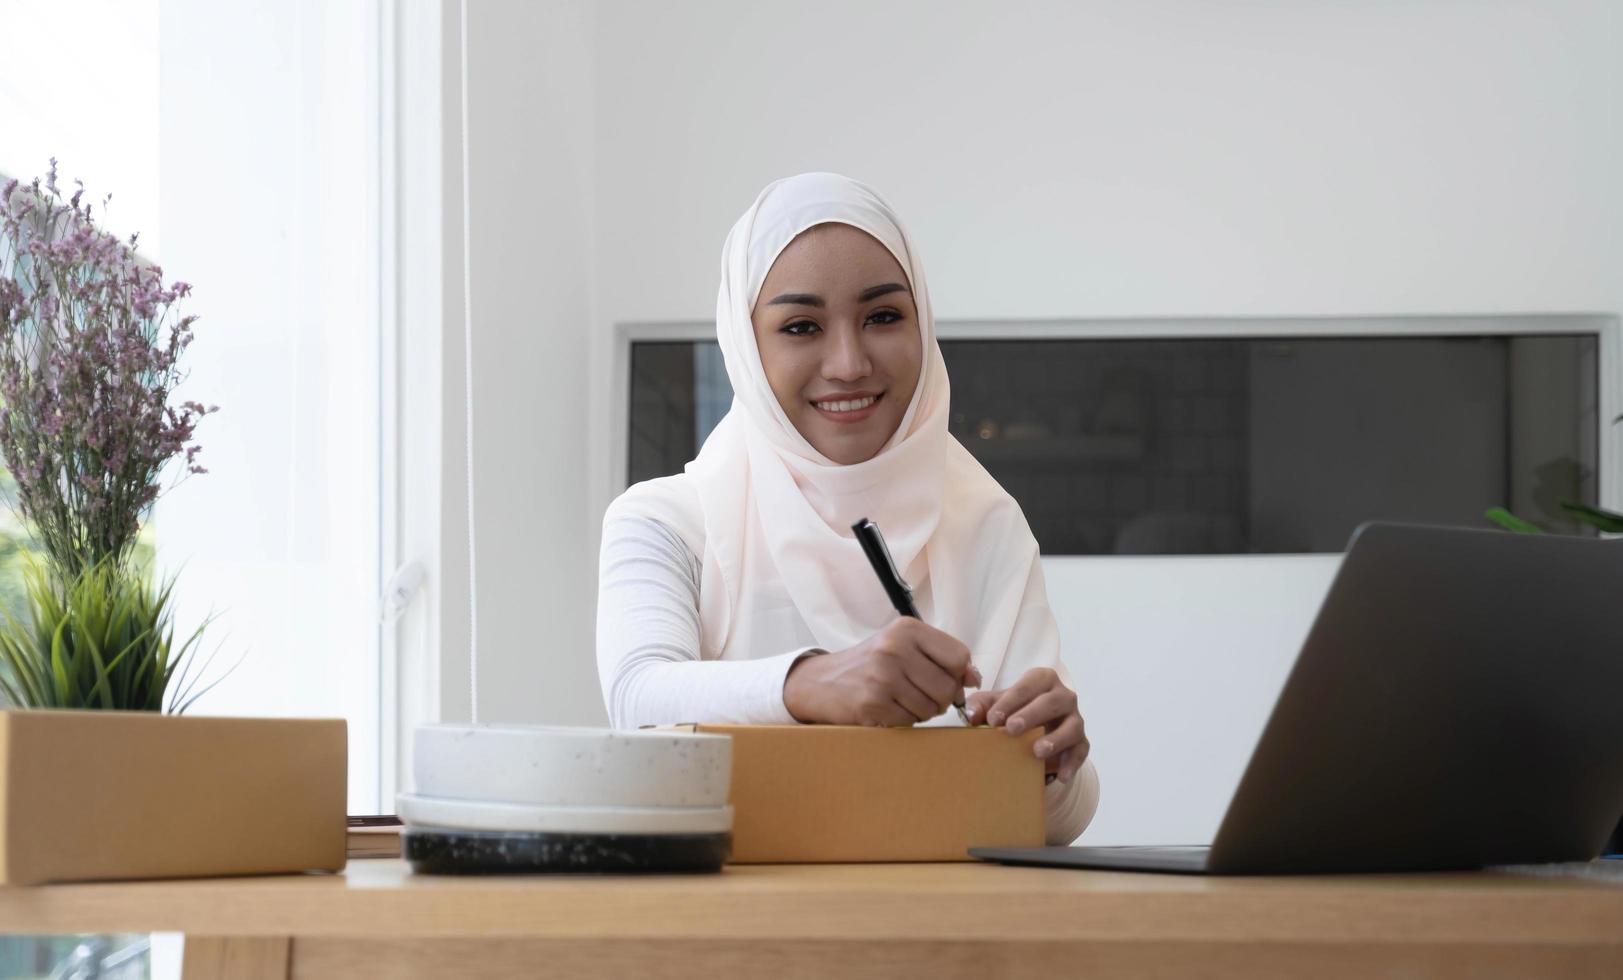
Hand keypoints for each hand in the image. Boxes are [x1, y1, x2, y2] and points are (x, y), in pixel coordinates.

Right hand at [784, 617, 981, 725]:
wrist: (823, 681)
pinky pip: (910, 721)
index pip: (959, 657)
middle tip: (924, 694)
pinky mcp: (872, 704)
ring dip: (924, 711)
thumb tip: (974, 679)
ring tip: (904, 700)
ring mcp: (882, 677)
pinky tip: (890, 708)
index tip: (945, 678)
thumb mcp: (904, 647)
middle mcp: (894, 648)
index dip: (958, 674)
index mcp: (907, 629)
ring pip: (931, 708)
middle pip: (948, 687)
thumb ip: (942, 658)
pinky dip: (906, 720)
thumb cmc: (871, 663)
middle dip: (942, 699)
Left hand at [966, 667, 1088, 783]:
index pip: (1029, 684)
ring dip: (1056, 738)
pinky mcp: (1081, 742)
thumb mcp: (997, 704)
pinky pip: (1080, 751)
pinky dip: (1072, 763)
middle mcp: (1063, 696)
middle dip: (1032, 715)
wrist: (1037, 730)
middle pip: (1052, 701)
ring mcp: (1075, 719)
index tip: (993, 719)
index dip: (1011, 700)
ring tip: (1037, 751)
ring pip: (1072, 726)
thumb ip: (981, 705)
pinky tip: (1060, 775)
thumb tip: (971, 715)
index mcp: (1042, 680)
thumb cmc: (1015, 710)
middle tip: (1011, 729)